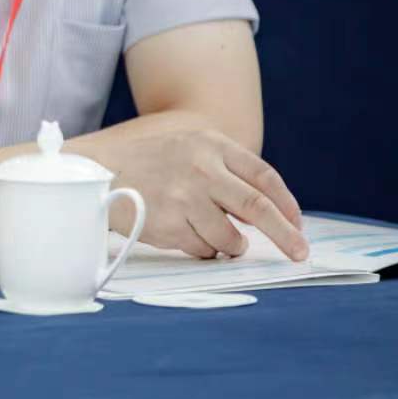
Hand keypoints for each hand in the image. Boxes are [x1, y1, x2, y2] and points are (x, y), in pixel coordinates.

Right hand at [97, 128, 307, 260]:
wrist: (98, 171)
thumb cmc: (151, 163)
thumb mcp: (190, 148)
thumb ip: (227, 171)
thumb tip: (272, 213)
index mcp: (211, 145)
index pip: (263, 176)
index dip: (287, 205)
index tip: (297, 224)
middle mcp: (201, 168)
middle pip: (258, 208)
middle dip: (285, 236)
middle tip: (299, 253)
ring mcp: (184, 197)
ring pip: (231, 237)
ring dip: (231, 245)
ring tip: (215, 237)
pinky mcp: (168, 223)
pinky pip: (203, 248)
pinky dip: (203, 248)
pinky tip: (184, 233)